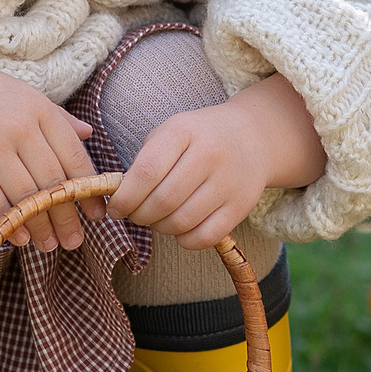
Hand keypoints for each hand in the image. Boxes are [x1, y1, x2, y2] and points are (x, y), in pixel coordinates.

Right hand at [0, 51, 95, 252]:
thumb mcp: (25, 97)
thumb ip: (58, 118)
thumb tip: (88, 134)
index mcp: (41, 111)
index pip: (75, 158)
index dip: (89, 190)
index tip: (98, 213)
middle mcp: (20, 129)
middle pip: (53, 183)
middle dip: (68, 216)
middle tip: (75, 240)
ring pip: (26, 197)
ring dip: (40, 226)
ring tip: (50, 244)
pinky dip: (8, 222)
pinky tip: (19, 237)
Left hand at [106, 74, 328, 249]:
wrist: (254, 137)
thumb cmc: (200, 137)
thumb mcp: (171, 132)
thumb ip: (144, 161)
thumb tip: (121, 200)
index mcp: (184, 131)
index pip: (146, 172)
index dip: (125, 197)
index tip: (116, 208)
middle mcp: (210, 154)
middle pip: (162, 202)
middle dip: (140, 216)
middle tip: (137, 214)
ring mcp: (229, 181)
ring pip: (181, 222)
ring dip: (160, 228)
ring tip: (159, 218)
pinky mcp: (242, 205)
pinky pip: (204, 237)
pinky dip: (185, 240)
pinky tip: (181, 228)